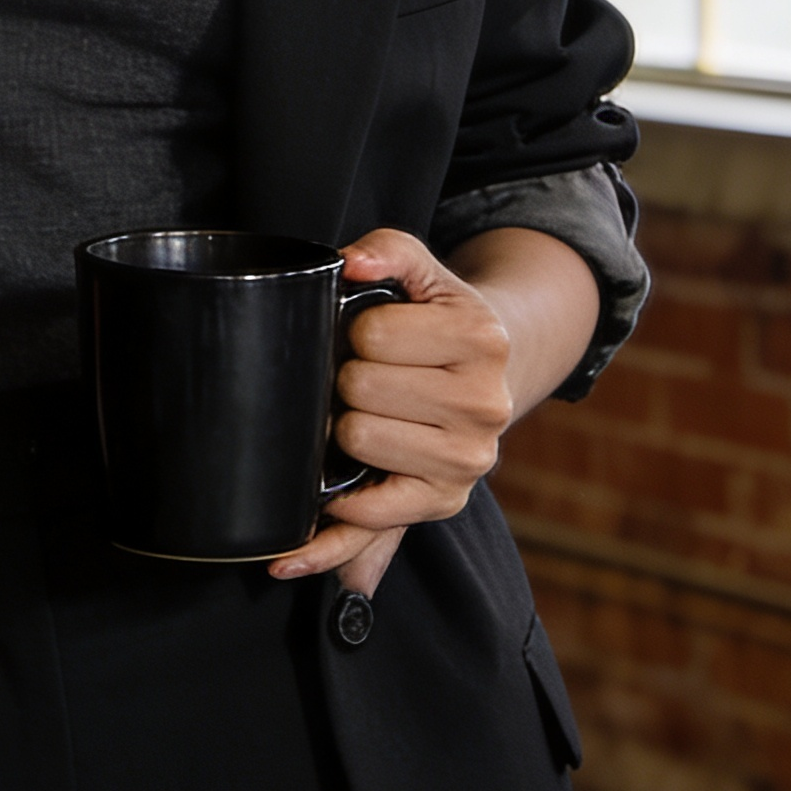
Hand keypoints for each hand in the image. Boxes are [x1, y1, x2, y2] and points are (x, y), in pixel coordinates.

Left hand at [268, 228, 512, 596]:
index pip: (371, 333)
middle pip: (360, 388)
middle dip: (349, 378)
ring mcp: (467, 459)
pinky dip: (329, 536)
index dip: (356, 330)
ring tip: (369, 415)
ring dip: (345, 428)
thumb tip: (351, 265)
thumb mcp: (423, 273)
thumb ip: (387, 251)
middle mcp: (485, 404)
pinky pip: (371, 522)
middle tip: (369, 379)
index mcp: (481, 338)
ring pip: (358, 440)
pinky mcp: (444, 502)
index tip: (372, 335)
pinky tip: (300, 538)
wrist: (489, 374)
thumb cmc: (436, 321)